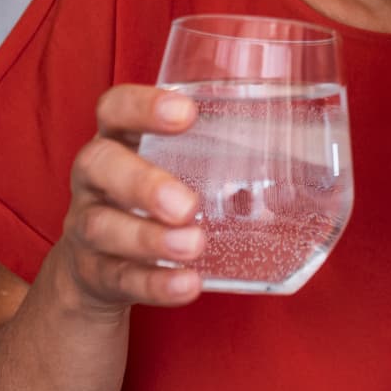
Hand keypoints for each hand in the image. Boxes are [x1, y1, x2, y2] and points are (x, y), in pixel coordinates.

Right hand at [57, 85, 203, 319]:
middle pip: (98, 166)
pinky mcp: (95, 272)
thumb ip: (211, 147)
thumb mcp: (167, 163)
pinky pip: (119, 278)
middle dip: (142, 183)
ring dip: (150, 239)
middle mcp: (94, 179)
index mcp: (116, 139)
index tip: (186, 113)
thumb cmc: (150, 197)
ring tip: (193, 244)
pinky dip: (154, 284)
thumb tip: (303, 130)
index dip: (142, 106)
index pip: (114, 107)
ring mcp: (87, 226)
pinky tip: (187, 284)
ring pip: (104, 227)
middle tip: (187, 204)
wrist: (96, 265)